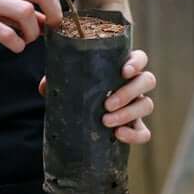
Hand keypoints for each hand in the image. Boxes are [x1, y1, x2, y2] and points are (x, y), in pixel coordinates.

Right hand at [0, 0, 61, 52]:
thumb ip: (12, 4)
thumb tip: (43, 20)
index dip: (54, 3)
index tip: (52, 20)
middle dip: (53, 13)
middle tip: (50, 31)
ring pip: (26, 11)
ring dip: (33, 32)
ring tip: (26, 40)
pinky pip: (4, 31)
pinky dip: (16, 43)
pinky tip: (13, 47)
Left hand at [39, 48, 155, 144]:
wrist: (80, 120)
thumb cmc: (78, 93)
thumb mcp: (68, 84)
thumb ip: (58, 81)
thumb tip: (45, 86)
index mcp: (121, 68)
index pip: (140, 58)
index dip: (136, 63)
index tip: (124, 71)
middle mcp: (134, 85)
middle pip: (147, 80)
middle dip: (129, 92)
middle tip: (107, 104)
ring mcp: (137, 106)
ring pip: (147, 105)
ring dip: (128, 113)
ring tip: (106, 122)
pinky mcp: (136, 127)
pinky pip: (144, 132)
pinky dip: (134, 135)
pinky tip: (118, 135)